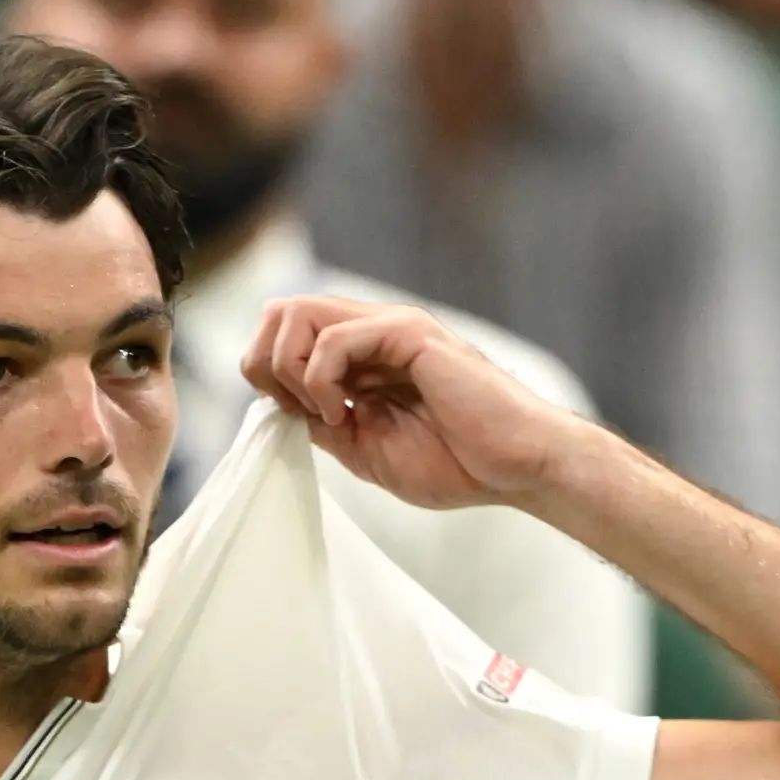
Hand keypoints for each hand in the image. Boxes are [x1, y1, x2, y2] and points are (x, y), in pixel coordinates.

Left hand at [241, 296, 578, 510]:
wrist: (513, 467)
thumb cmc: (459, 463)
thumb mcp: (368, 451)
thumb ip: (326, 426)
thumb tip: (282, 410)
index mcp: (361, 357)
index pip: (283, 334)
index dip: (268, 375)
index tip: (294, 417)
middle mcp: (370, 332)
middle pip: (279, 311)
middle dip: (265, 364)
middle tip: (296, 410)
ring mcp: (389, 328)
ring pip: (296, 312)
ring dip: (292, 370)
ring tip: (327, 413)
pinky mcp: (408, 334)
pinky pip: (334, 338)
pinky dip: (321, 381)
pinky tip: (346, 414)